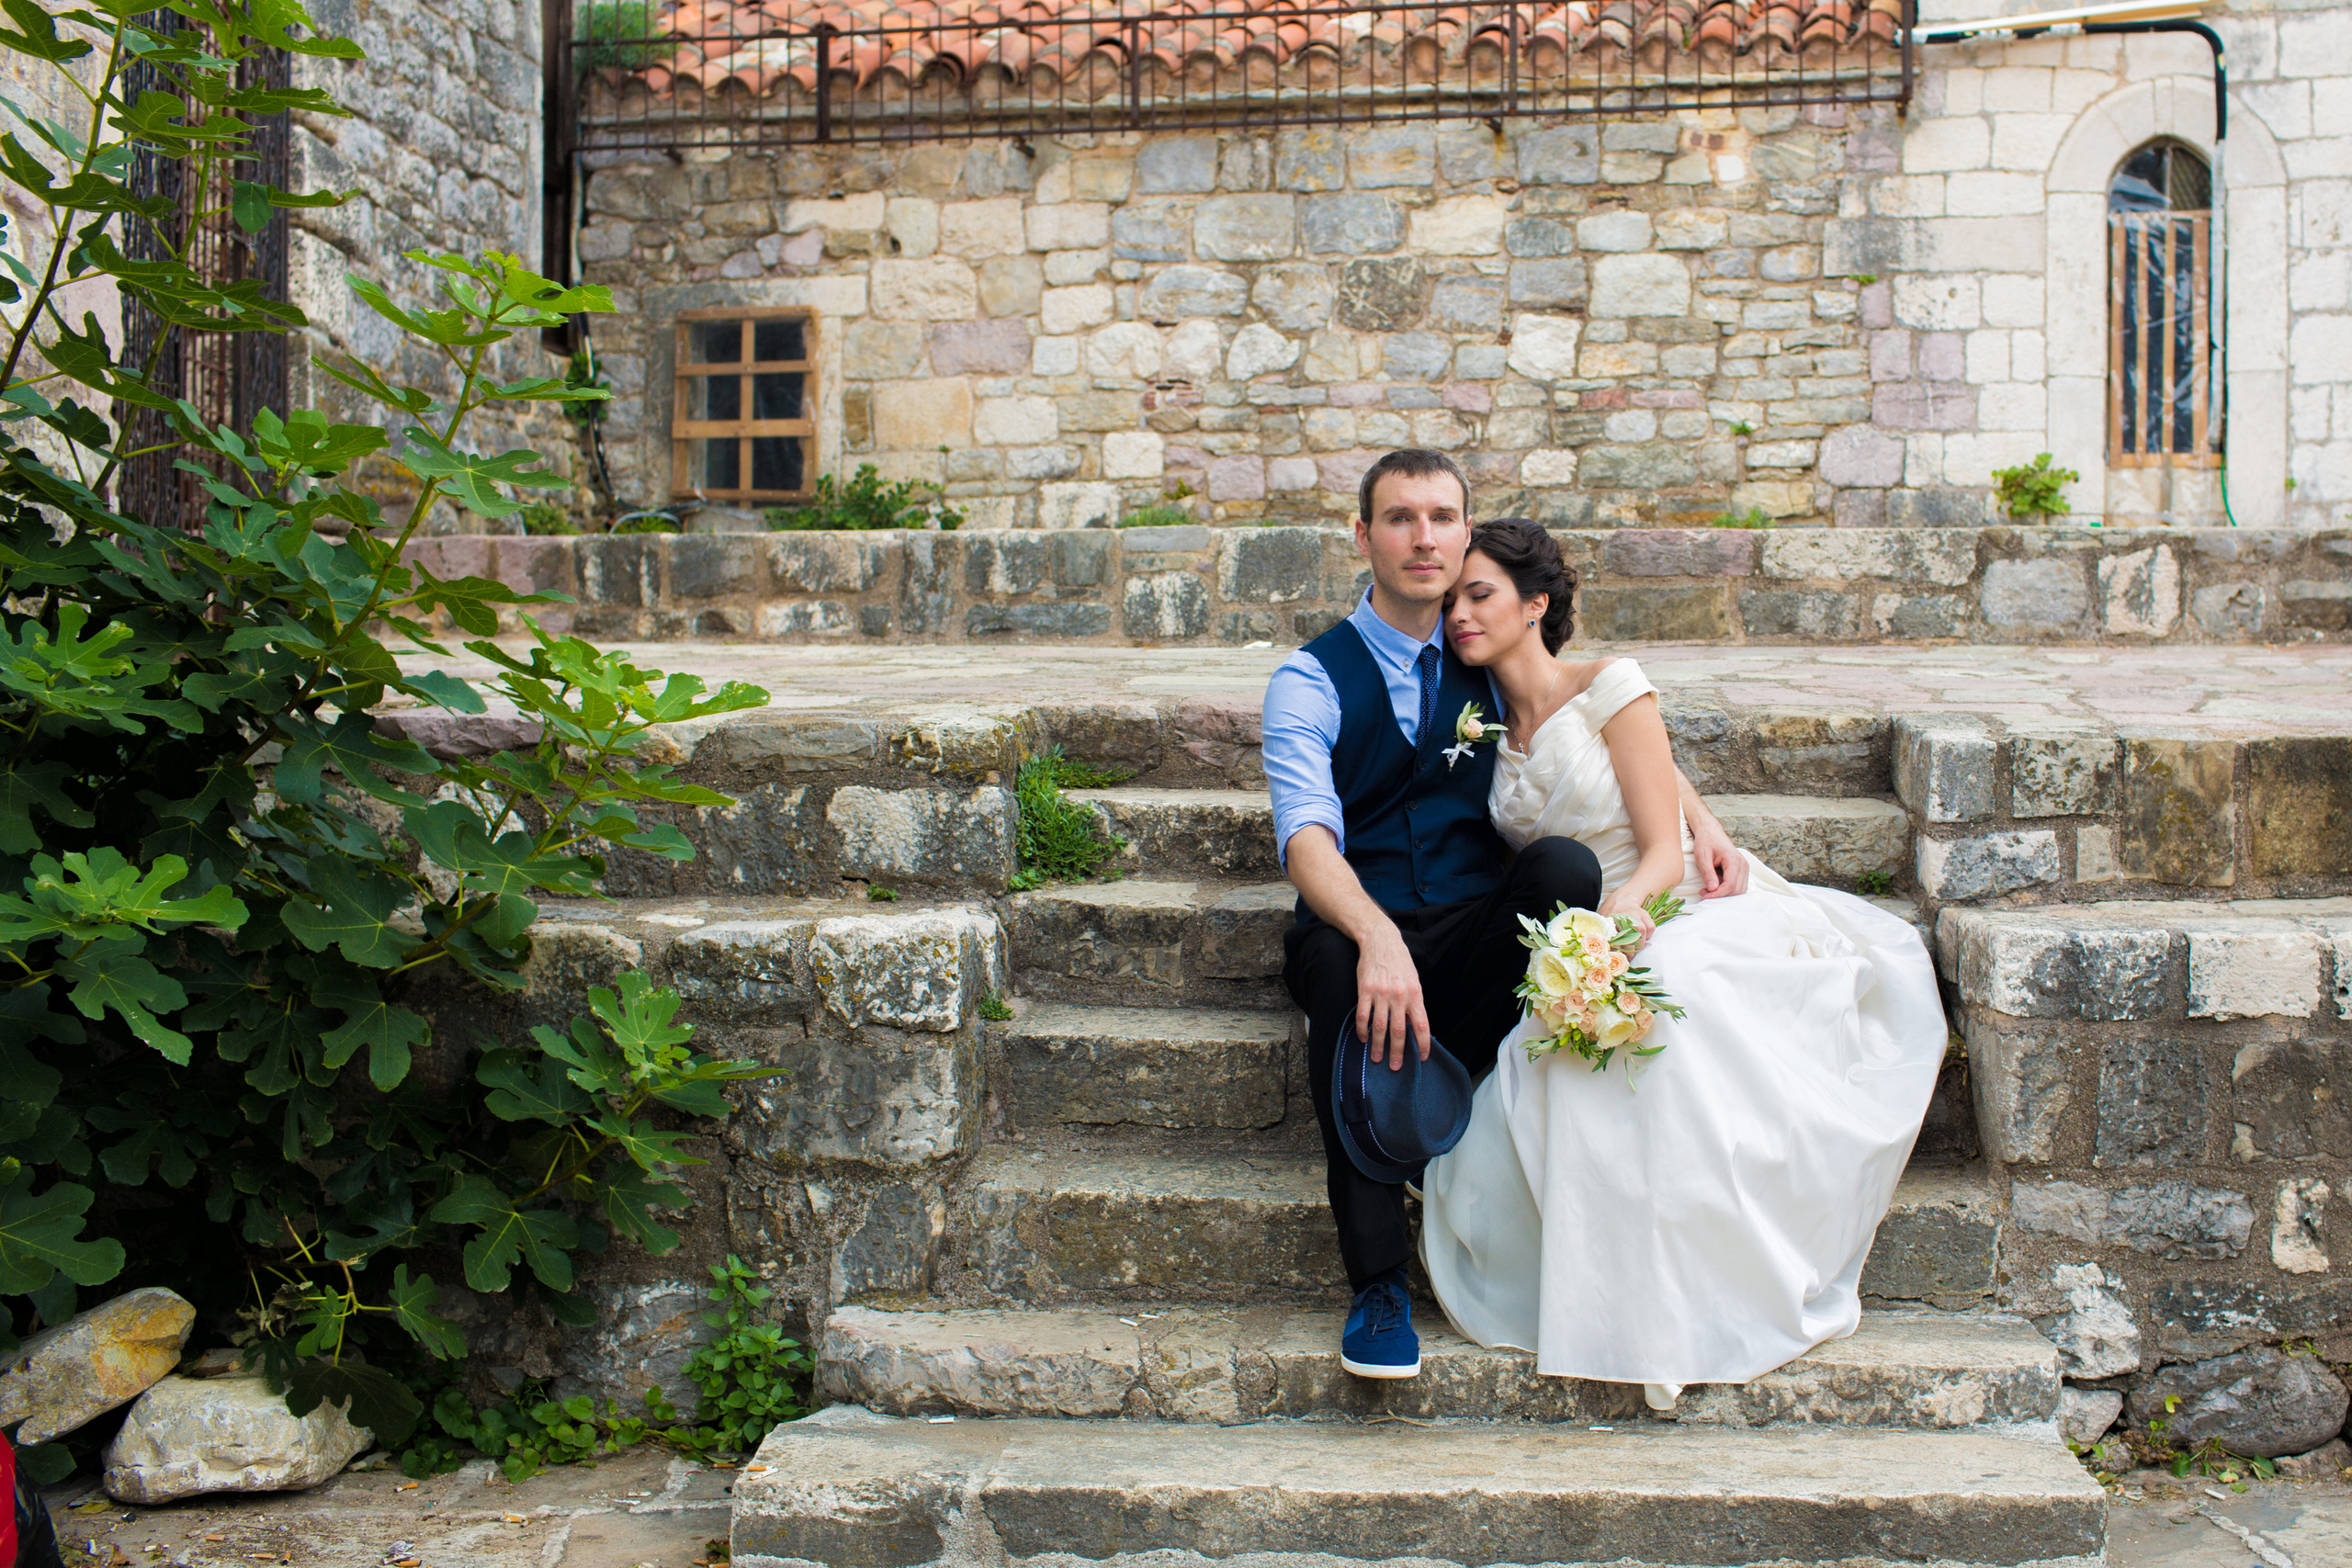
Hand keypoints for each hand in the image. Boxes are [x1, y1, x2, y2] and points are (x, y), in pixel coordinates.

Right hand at [1354, 923, 1429, 1069]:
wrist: (1381, 941)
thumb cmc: (1400, 962)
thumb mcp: (1414, 980)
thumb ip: (1414, 1002)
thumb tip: (1413, 1025)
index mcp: (1415, 994)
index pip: (1421, 1025)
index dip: (1423, 1043)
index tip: (1422, 1057)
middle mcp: (1399, 996)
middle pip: (1399, 1031)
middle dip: (1398, 1052)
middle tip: (1395, 1067)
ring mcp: (1381, 994)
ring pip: (1379, 1027)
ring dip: (1378, 1045)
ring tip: (1377, 1058)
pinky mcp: (1365, 991)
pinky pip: (1363, 1015)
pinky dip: (1362, 1030)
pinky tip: (1362, 1039)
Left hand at [1597, 888, 1654, 952]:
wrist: (1623, 899)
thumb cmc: (1611, 913)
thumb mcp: (1602, 920)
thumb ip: (1601, 932)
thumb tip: (1600, 950)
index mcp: (1611, 917)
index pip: (1614, 935)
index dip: (1616, 947)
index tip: (1617, 956)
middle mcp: (1624, 914)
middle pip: (1630, 933)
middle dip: (1630, 948)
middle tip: (1629, 957)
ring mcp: (1636, 913)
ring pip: (1642, 930)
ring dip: (1640, 943)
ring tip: (1636, 949)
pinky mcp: (1645, 914)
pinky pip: (1650, 927)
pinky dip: (1648, 936)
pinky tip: (1643, 939)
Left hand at [1688, 813, 1748, 897]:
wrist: (1711, 832)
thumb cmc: (1706, 842)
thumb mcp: (1702, 856)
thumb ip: (1708, 872)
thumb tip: (1713, 889)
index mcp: (1734, 860)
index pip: (1730, 885)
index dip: (1718, 894)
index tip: (1704, 896)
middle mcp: (1743, 865)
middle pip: (1737, 890)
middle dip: (1720, 896)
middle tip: (1703, 893)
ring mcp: (1744, 868)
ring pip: (1739, 890)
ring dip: (1723, 894)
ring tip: (1707, 890)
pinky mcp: (1741, 871)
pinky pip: (1737, 886)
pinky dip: (1726, 890)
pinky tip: (1713, 886)